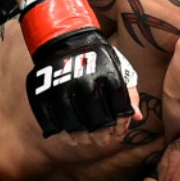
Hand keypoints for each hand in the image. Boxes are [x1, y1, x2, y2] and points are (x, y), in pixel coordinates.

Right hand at [21, 0, 140, 136]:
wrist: (65, 39)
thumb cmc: (98, 59)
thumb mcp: (118, 69)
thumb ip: (129, 94)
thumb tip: (136, 118)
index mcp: (109, 75)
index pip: (120, 110)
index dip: (121, 126)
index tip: (118, 133)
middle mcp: (87, 82)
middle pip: (98, 122)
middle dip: (102, 136)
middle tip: (102, 141)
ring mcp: (63, 88)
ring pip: (75, 125)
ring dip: (82, 138)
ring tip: (86, 140)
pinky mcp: (43, 94)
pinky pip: (53, 122)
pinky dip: (62, 133)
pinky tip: (69, 137)